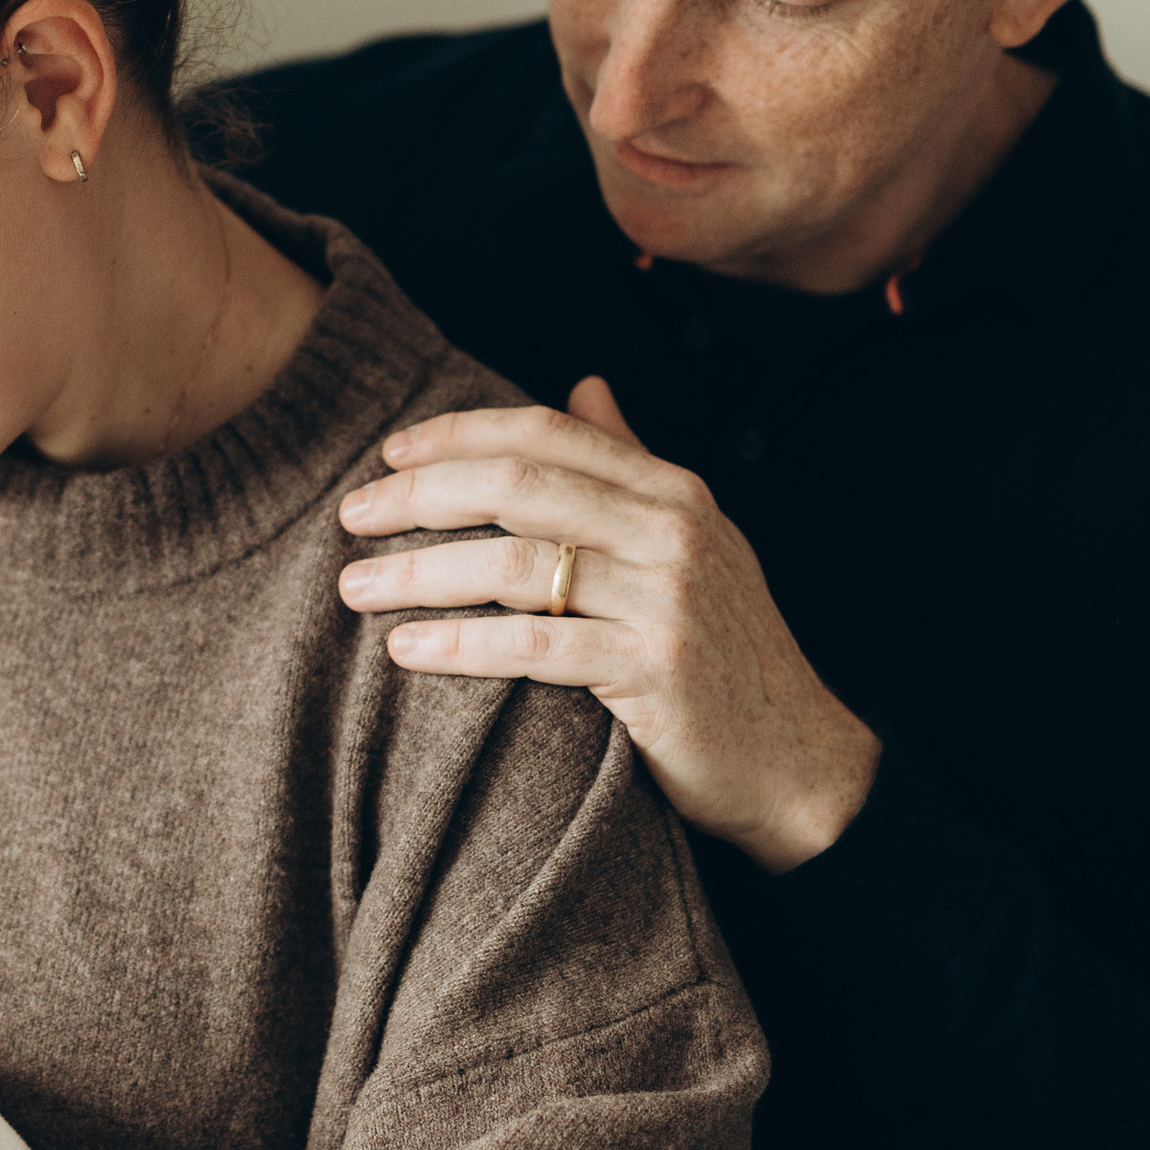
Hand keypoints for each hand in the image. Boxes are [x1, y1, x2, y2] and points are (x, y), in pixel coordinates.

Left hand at [337, 377, 879, 873]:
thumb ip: (629, 464)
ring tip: (355, 587)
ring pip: (516, 562)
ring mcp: (667, 598)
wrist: (799, 764)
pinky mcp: (656, 670)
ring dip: (420, 572)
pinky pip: (535, 646)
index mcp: (673, 491)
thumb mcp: (687, 543)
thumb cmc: (724, 652)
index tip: (387, 455)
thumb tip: (583, 385)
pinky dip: (461, 644)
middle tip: (350, 517)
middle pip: (518, 485)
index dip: (458, 434)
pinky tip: (406, 649)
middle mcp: (673, 531)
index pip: (548, 433)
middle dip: (419, 497)